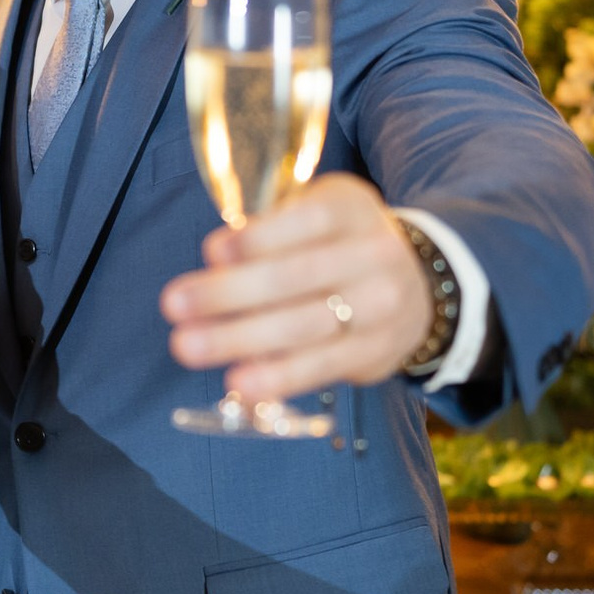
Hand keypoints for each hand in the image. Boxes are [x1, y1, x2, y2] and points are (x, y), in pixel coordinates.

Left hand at [159, 173, 432, 399]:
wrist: (419, 286)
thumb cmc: (341, 243)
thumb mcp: (318, 212)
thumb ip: (273, 227)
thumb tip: (218, 259)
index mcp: (350, 210)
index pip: (306, 220)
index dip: (257, 238)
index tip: (211, 252)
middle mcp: (372, 256)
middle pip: (294, 278)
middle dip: (227, 294)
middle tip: (173, 304)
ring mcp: (378, 308)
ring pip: (303, 328)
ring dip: (238, 340)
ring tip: (187, 345)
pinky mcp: (373, 353)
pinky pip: (319, 368)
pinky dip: (276, 378)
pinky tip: (238, 383)